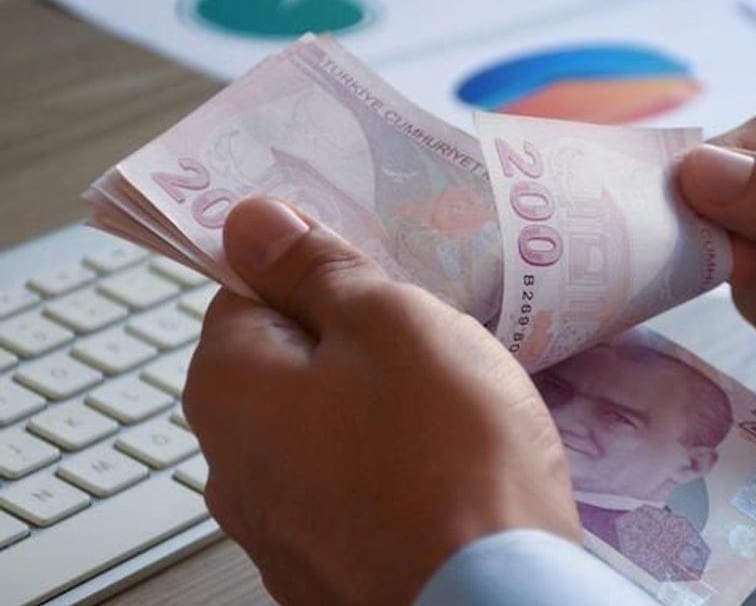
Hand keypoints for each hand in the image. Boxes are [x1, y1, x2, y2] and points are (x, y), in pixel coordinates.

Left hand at [183, 198, 577, 603]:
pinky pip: (352, 491)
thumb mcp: (391, 323)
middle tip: (430, 342)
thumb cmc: (446, 454)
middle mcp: (231, 465)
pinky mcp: (326, 570)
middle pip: (286, 366)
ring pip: (325, 432)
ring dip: (379, 411)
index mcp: (227, 389)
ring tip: (453, 412)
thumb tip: (251, 222)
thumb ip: (318, 268)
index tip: (377, 274)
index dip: (315, 272)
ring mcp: (277, 529)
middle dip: (355, 345)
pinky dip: (392, 472)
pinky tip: (448, 473)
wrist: (491, 598)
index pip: (245, 292)